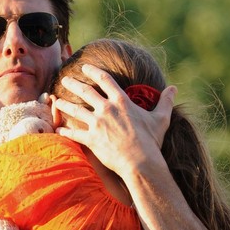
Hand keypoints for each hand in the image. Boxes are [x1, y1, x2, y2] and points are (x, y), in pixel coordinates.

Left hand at [55, 64, 175, 177]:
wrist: (140, 161)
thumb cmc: (151, 141)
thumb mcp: (161, 118)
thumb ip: (165, 102)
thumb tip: (174, 88)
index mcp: (121, 101)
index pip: (104, 80)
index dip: (93, 72)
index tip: (85, 67)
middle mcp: (107, 109)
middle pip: (86, 92)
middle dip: (73, 84)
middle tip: (64, 79)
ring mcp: (97, 124)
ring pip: (76, 110)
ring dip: (64, 104)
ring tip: (56, 100)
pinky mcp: (92, 140)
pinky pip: (75, 134)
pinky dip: (65, 131)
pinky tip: (58, 130)